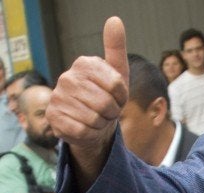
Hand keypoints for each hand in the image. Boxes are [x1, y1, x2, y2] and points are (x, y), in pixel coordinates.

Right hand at [47, 16, 128, 150]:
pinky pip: (82, 130)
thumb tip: (114, 20)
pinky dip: (90, 132)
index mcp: (85, 64)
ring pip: (94, 118)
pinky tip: (86, 127)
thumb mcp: (118, 73)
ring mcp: (57, 97)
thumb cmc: (108, 96)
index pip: (116, 84)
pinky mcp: (53, 117)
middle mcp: (67, 77)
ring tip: (97, 117)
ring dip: (101, 122)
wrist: (94, 122)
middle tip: (106, 110)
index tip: (117, 96)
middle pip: (105, 102)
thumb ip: (116, 48)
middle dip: (112, 112)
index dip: (122, 96)